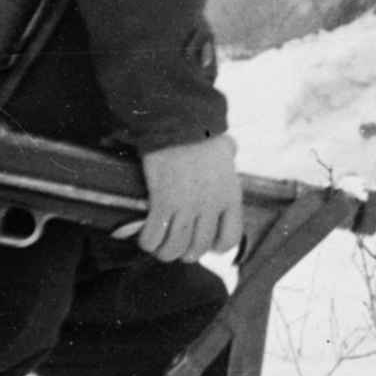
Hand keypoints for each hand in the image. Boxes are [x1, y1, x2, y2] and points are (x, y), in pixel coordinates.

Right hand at [112, 135, 242, 262]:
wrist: (179, 123)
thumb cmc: (200, 134)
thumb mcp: (225, 148)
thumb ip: (228, 156)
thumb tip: (229, 150)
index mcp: (230, 196)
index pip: (230, 238)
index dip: (216, 247)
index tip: (206, 245)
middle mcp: (211, 206)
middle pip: (198, 248)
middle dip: (185, 252)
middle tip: (175, 245)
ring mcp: (187, 206)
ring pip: (175, 248)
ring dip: (164, 251)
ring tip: (158, 246)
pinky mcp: (163, 202)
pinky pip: (154, 236)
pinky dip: (147, 241)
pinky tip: (146, 236)